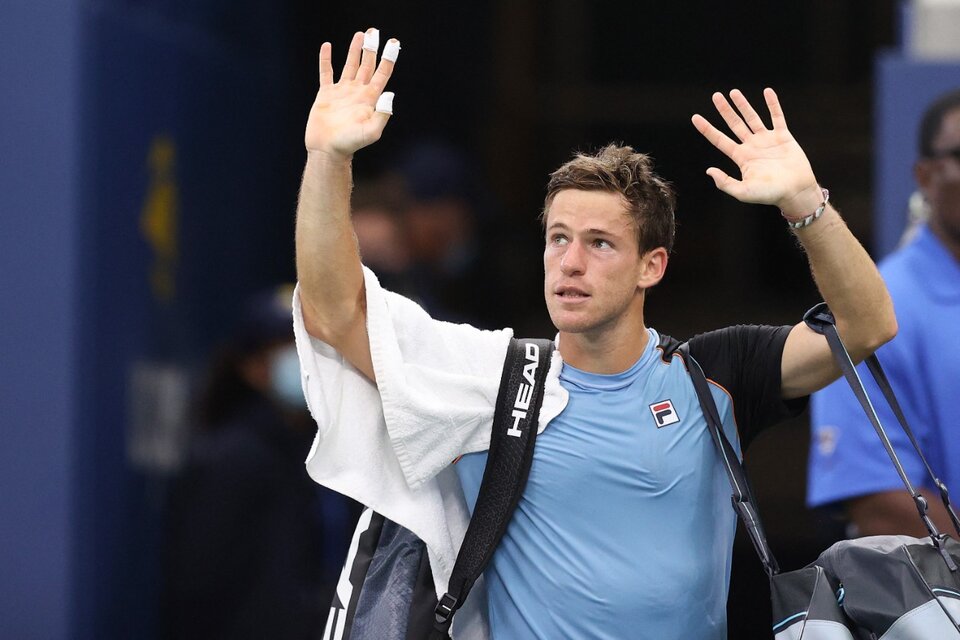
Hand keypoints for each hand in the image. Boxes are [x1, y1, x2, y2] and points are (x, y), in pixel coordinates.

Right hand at [305, 28, 399, 159]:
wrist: (327, 149)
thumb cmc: (350, 144)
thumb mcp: (371, 132)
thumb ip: (382, 114)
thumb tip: (390, 93)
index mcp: (370, 99)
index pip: (382, 74)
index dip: (388, 59)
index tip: (393, 43)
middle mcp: (357, 93)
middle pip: (367, 65)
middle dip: (371, 49)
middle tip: (374, 32)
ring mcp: (342, 92)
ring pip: (350, 66)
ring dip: (354, 50)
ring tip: (360, 35)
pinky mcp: (326, 94)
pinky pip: (326, 73)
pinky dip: (326, 59)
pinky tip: (327, 47)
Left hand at [691, 88, 821, 216]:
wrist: (795, 191)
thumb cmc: (769, 194)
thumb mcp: (743, 192)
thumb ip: (725, 183)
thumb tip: (709, 170)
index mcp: (741, 157)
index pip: (719, 140)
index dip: (707, 129)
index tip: (695, 117)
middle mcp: (752, 146)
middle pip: (734, 124)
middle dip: (724, 110)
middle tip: (715, 95)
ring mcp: (767, 140)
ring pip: (752, 118)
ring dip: (743, 104)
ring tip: (733, 92)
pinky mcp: (783, 137)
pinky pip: (777, 117)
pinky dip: (773, 104)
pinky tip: (767, 91)